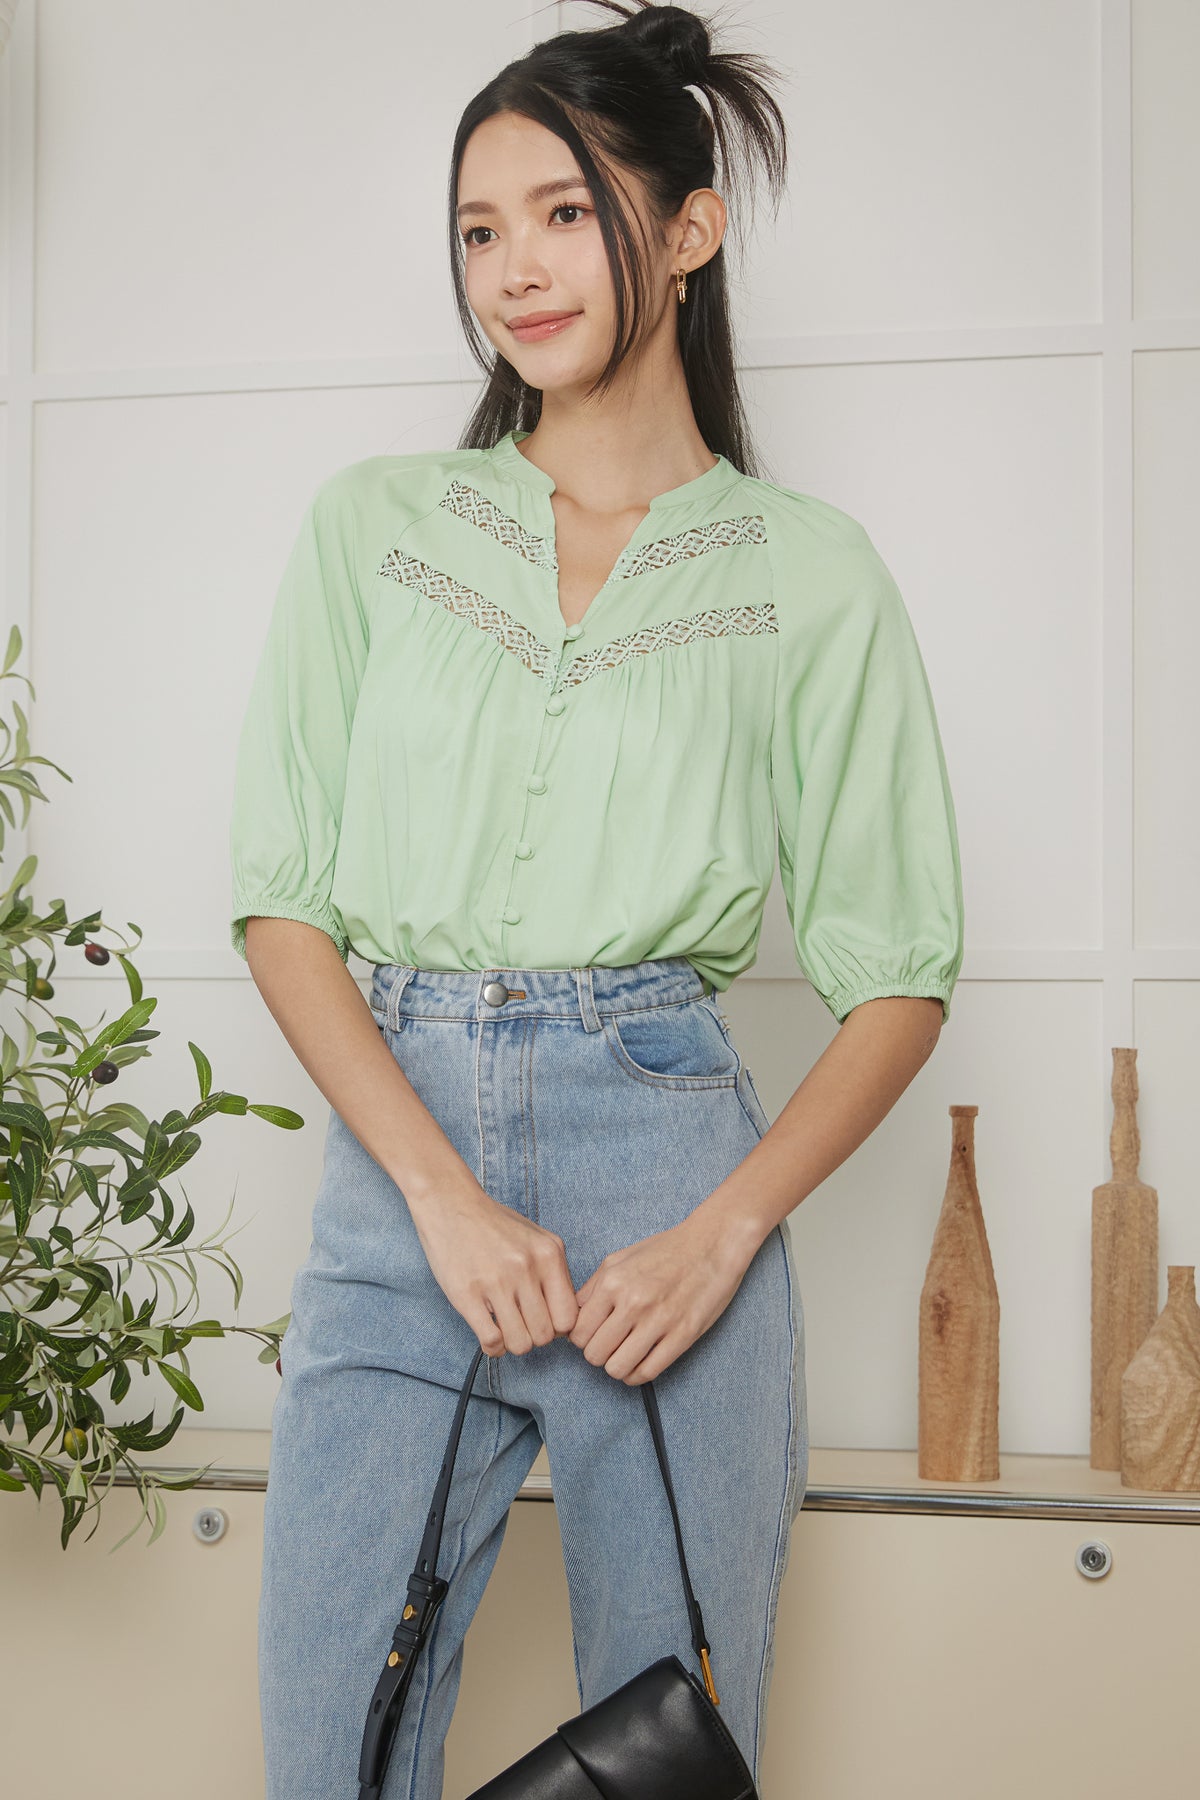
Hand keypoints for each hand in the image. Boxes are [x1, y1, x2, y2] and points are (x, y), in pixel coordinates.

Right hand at [407, 1179, 579, 1356]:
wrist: (450, 1204)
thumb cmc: (494, 1223)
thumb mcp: (537, 1238)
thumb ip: (555, 1273)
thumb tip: (565, 1317)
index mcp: (549, 1254)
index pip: (569, 1317)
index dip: (559, 1328)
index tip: (546, 1322)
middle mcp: (526, 1268)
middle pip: (546, 1335)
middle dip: (535, 1337)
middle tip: (523, 1326)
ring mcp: (496, 1282)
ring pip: (521, 1343)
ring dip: (514, 1344)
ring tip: (506, 1330)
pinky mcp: (467, 1294)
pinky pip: (491, 1340)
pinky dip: (493, 1347)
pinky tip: (490, 1335)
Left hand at [568, 1206, 763, 1384]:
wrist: (712, 1244)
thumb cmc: (666, 1250)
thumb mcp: (620, 1258)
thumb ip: (592, 1288)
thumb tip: (573, 1316)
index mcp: (613, 1282)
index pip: (578, 1332)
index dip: (581, 1339)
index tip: (592, 1335)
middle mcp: (633, 1303)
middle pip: (594, 1354)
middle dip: (597, 1354)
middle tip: (609, 1345)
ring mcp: (659, 1321)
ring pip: (617, 1368)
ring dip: (617, 1366)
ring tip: (624, 1354)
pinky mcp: (682, 1336)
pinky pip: (647, 1372)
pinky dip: (637, 1375)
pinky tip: (639, 1363)